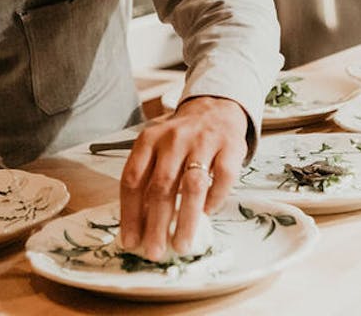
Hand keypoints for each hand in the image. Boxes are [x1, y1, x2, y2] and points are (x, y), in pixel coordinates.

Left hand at [118, 96, 247, 261]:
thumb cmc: (180, 138)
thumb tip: (139, 225)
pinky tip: (208, 212)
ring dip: (186, 220)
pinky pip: (223, 178)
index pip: (133, 179)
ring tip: (181, 244)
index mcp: (149, 141)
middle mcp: (174, 139)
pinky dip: (215, 199)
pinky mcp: (230, 146)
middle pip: (162, 187)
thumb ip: (147, 178)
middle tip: (154, 251)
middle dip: (156, 225)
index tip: (131, 240)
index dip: (130, 213)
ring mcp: (203, 141)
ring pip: (192, 186)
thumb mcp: (156, 148)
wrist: (215, 108)